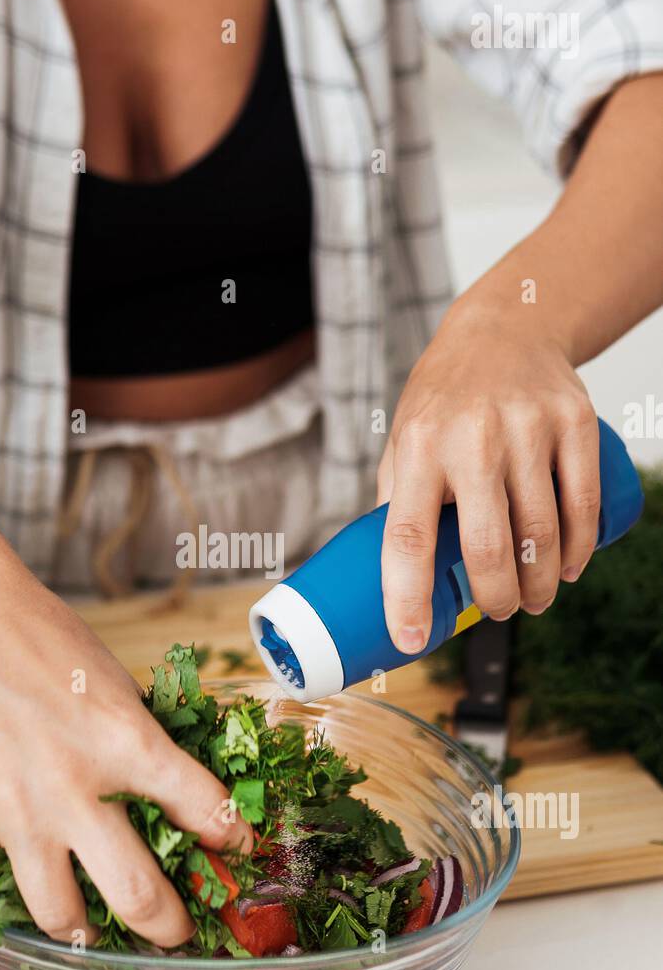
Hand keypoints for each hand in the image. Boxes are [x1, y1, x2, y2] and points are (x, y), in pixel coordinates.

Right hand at [0, 564, 251, 946]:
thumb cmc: (49, 646)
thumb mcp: (119, 688)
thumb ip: (146, 751)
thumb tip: (184, 810)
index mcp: (128, 743)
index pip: (206, 811)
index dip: (231, 840)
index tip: (235, 850)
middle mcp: (75, 787)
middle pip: (140, 898)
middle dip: (168, 928)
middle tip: (174, 932)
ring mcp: (16, 811)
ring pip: (64, 918)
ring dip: (88, 930)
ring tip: (93, 926)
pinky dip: (13, 887)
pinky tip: (23, 873)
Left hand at [375, 300, 600, 652]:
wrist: (504, 328)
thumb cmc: (444, 400)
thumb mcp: (403, 439)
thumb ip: (396, 502)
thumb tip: (388, 578)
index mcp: (417, 449)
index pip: (406, 537)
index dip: (407, 598)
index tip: (411, 641)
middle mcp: (471, 438)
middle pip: (487, 547)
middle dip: (496, 600)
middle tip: (499, 613)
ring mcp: (526, 428)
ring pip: (540, 534)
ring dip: (539, 585)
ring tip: (534, 601)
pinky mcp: (572, 422)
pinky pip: (581, 503)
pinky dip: (578, 549)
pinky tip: (569, 569)